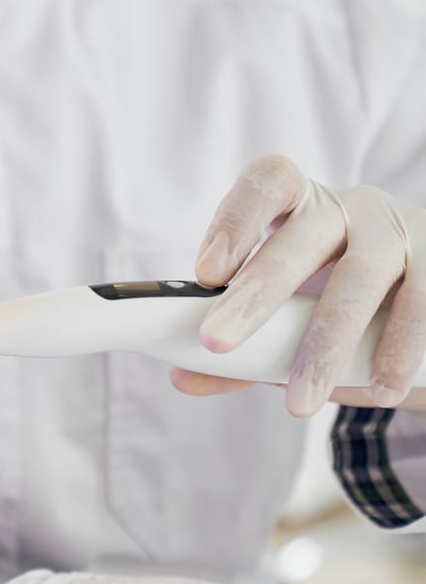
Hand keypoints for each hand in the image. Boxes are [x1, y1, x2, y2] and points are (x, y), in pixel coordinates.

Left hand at [178, 154, 425, 416]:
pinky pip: (423, 303)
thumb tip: (183, 378)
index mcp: (302, 204)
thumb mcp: (291, 316)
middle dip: (256, 291)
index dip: (234, 220)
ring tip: (300, 401)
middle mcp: (351, 208)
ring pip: (361, 277)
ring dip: (326, 342)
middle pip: (300, 238)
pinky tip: (380, 389)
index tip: (205, 271)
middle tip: (216, 342)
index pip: (267, 183)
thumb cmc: (339, 302)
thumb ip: (242, 347)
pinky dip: (399, 349)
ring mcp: (403, 232)